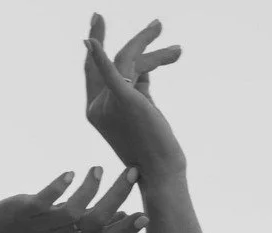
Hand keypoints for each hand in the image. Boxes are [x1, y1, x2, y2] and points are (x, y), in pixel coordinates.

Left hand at [0, 165, 147, 232]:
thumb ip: (92, 226)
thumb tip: (121, 214)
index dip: (127, 230)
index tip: (146, 216)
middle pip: (97, 221)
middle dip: (117, 196)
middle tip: (132, 171)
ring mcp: (45, 227)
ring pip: (76, 211)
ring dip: (91, 188)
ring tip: (98, 168)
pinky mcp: (27, 212)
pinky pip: (47, 199)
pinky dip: (60, 186)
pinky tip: (69, 172)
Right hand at [83, 13, 186, 185]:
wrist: (160, 171)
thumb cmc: (154, 146)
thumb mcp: (142, 111)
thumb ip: (138, 87)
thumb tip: (145, 69)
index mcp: (97, 111)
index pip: (97, 70)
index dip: (96, 46)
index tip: (97, 21)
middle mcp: (97, 107)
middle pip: (120, 61)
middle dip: (140, 42)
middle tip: (157, 24)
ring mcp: (108, 103)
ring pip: (130, 61)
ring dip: (157, 54)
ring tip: (179, 51)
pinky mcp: (124, 99)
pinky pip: (112, 72)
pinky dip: (101, 57)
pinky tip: (92, 41)